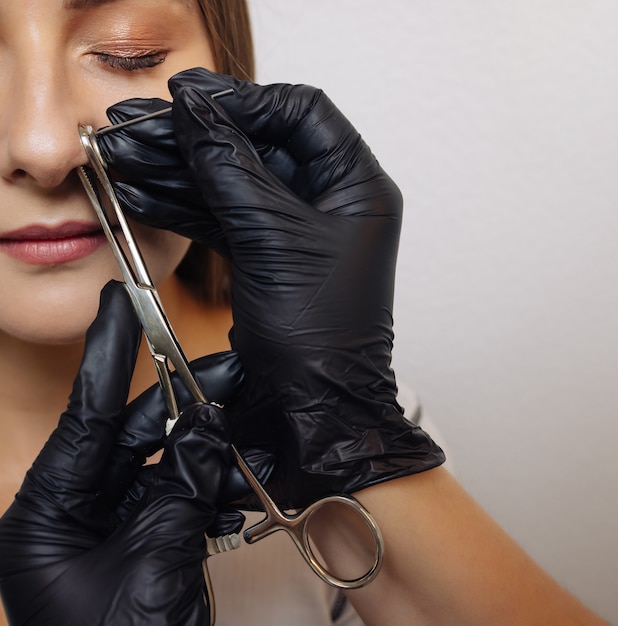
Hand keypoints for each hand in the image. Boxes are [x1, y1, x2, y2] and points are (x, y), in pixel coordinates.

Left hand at [0, 282, 241, 625]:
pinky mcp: (141, 543)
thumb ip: (182, 485)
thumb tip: (208, 423)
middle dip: (183, 406)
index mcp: (44, 518)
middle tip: (226, 375)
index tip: (118, 305)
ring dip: (204, 448)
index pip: (82, 416)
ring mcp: (107, 530)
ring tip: (242, 428)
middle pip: (130, 436)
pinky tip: (233, 480)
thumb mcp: (153, 563)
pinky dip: (206, 484)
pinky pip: (174, 495)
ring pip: (160, 464)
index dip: (104, 353)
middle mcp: (71, 516)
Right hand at [99, 68, 444, 506]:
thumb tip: (196, 112)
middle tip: (141, 127)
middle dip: (199, 138)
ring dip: (182, 172)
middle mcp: (330, 203)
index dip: (245, 101)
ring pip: (235, 183)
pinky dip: (186, 209)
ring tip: (128, 158)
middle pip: (259, 146)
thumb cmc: (319, 335)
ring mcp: (295, 231)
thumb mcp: (273, 239)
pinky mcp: (267, 257)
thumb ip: (231, 170)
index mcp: (355, 187)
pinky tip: (146, 196)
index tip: (191, 98)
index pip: (302, 114)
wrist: (310, 410)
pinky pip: (224, 219)